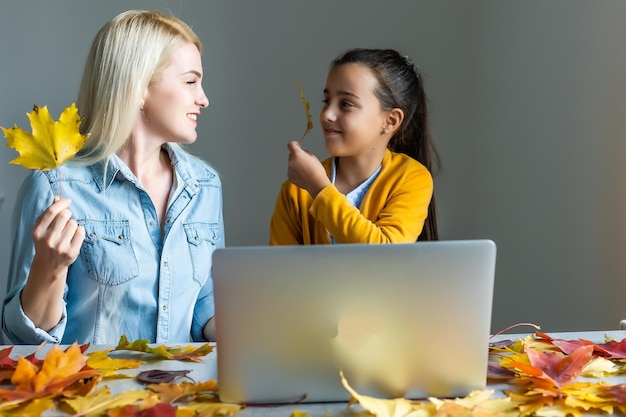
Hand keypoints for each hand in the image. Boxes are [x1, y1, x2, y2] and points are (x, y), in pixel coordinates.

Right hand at [21, 196, 84, 330]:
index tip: (67, 201)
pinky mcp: (71, 252)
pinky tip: (74, 236)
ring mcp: (60, 246)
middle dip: (68, 214)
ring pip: (74, 223)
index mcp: (38, 231)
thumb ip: (49, 213)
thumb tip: (58, 198)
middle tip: (66, 220)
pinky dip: (79, 231)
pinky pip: (81, 232)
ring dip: (73, 224)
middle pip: (65, 215)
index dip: (61, 203)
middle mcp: (48, 239)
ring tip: (67, 232)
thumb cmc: (46, 242)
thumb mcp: (42, 228)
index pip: (52, 211)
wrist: (49, 264)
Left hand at [286, 141, 330, 197]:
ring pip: (291, 164)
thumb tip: (303, 153)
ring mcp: (289, 169)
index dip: (294, 144)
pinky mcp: (289, 176)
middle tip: (305, 161)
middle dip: (296, 156)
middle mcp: (291, 161)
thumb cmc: (317, 171)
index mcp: (297, 154)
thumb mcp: (314, 157)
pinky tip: (303, 175)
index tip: (297, 146)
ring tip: (305, 170)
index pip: (290, 144)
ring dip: (296, 165)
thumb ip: (306, 153)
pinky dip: (295, 172)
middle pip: (291, 155)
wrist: (316, 184)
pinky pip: (291, 171)